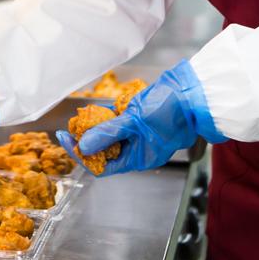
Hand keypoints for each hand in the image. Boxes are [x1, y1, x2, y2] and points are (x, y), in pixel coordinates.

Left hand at [57, 60, 222, 175]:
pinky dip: (111, 117)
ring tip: (85, 116)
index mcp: (137, 159)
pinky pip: (121, 124)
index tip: (65, 138)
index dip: (80, 154)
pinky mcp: (143, 121)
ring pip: (112, 136)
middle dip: (86, 140)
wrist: (193, 93)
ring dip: (97, 127)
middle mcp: (138, 150)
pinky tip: (105, 109)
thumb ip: (107, 133)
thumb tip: (82, 146)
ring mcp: (141, 135)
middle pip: (104, 152)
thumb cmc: (169, 110)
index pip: (101, 166)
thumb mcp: (134, 122)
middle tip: (72, 125)